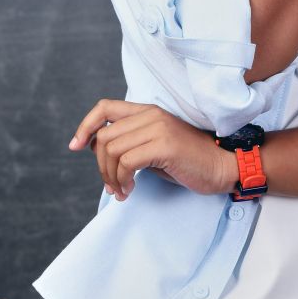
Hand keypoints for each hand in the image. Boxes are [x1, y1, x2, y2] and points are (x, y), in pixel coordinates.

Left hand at [68, 99, 236, 201]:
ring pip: (112, 151)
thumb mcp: (155, 145)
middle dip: (100, 166)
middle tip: (111, 185)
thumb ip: (130, 142)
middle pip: (104, 137)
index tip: (75, 146)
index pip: (104, 108)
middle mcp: (151, 115)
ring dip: (111, 177)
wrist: (221, 167)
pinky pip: (127, 162)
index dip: (85, 126)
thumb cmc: (188, 161)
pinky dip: (122, 180)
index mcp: (147, 111)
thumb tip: (98, 153)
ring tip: (121, 190)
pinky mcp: (165, 145)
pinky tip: (130, 190)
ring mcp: (158, 128)